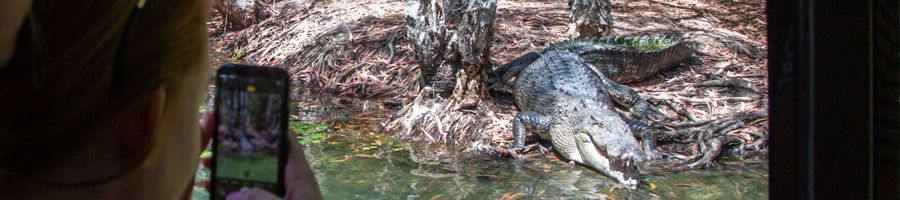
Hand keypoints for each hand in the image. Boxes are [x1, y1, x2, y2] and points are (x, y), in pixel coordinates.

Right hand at [196, 111, 323, 199]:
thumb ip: (262, 199)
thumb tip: (234, 193)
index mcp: (300, 176)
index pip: (287, 142)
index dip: (270, 127)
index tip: (246, 115)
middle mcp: (290, 184)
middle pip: (264, 161)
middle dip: (239, 152)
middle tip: (213, 143)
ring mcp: (281, 197)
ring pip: (253, 182)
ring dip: (230, 175)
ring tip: (205, 167)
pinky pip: (252, 198)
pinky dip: (234, 195)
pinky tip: (213, 192)